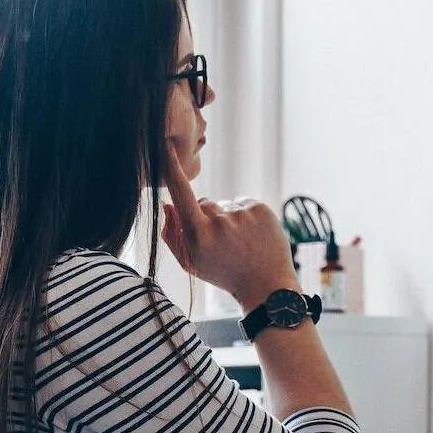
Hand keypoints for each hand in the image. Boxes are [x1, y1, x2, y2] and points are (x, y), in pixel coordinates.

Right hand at [161, 165, 297, 311]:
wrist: (266, 286)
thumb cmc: (223, 274)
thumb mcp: (191, 262)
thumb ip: (172, 235)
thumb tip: (166, 205)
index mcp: (200, 235)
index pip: (181, 194)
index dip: (172, 169)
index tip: (165, 146)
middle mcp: (221, 221)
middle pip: (204, 203)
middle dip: (208, 217)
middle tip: (222, 244)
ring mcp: (243, 214)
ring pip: (225, 204)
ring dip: (229, 218)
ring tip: (240, 243)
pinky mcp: (261, 209)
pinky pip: (243, 203)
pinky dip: (245, 216)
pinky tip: (251, 236)